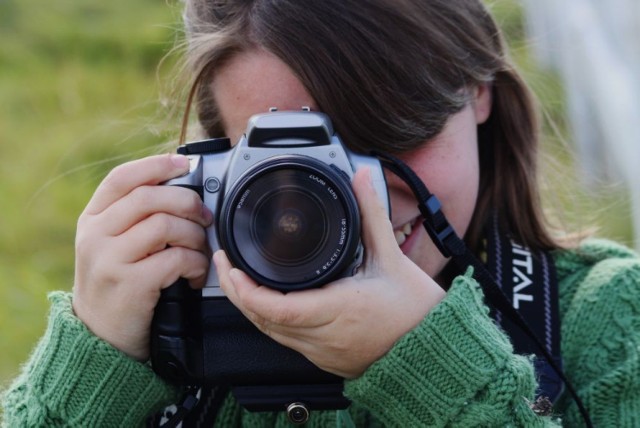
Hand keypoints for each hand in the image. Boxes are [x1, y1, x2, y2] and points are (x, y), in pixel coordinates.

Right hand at [72, 154, 212, 360]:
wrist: (100, 336)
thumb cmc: (117, 285)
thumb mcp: (113, 246)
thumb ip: (136, 218)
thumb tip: (183, 188)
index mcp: (93, 219)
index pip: (122, 178)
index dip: (156, 164)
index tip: (184, 163)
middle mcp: (96, 235)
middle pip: (150, 197)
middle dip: (187, 202)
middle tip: (204, 217)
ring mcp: (109, 259)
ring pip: (164, 225)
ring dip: (194, 236)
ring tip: (199, 251)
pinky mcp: (129, 284)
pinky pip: (174, 259)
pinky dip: (195, 263)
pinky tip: (194, 274)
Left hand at [214, 168, 445, 378]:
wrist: (434, 350)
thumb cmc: (417, 311)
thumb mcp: (392, 258)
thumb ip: (371, 215)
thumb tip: (362, 180)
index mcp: (337, 310)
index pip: (275, 307)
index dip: (244, 289)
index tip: (231, 265)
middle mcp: (324, 336)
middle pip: (262, 321)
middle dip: (236, 292)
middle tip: (226, 265)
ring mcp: (323, 352)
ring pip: (270, 334)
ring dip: (250, 308)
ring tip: (239, 280)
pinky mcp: (326, 359)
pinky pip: (287, 342)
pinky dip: (270, 321)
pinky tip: (268, 303)